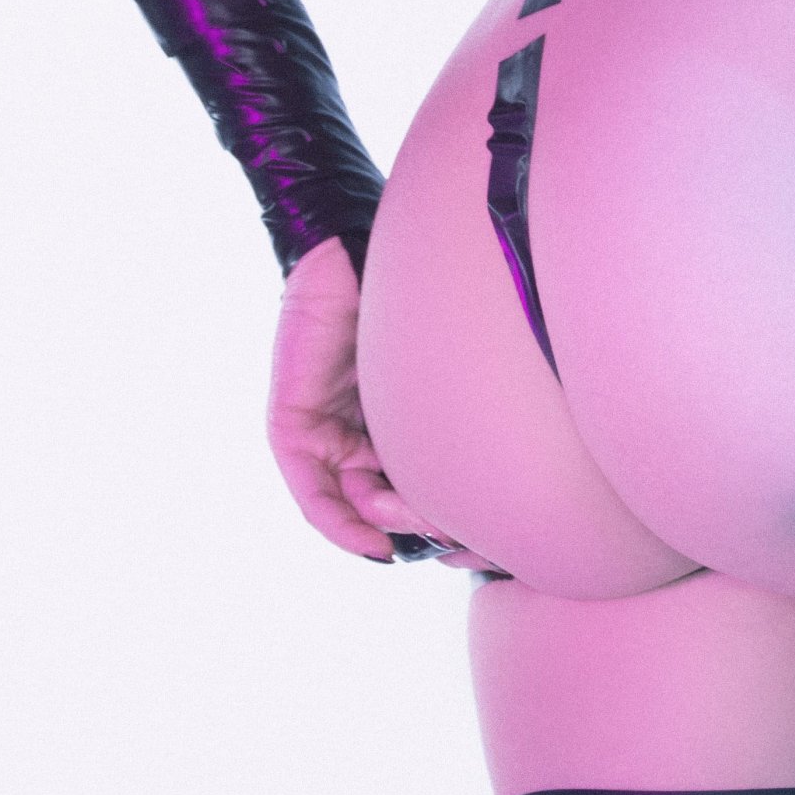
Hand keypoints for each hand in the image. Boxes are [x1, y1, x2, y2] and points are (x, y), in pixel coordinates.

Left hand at [266, 238, 481, 567]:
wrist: (364, 252)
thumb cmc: (419, 301)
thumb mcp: (441, 374)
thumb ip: (456, 423)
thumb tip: (501, 486)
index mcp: (399, 416)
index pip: (415, 483)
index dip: (441, 520)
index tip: (470, 542)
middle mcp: (361, 428)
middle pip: (385, 501)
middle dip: (416, 524)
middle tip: (446, 529)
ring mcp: (325, 430)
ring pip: (353, 502)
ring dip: (385, 522)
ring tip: (418, 520)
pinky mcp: (292, 428)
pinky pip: (313, 493)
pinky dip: (339, 522)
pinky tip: (371, 539)